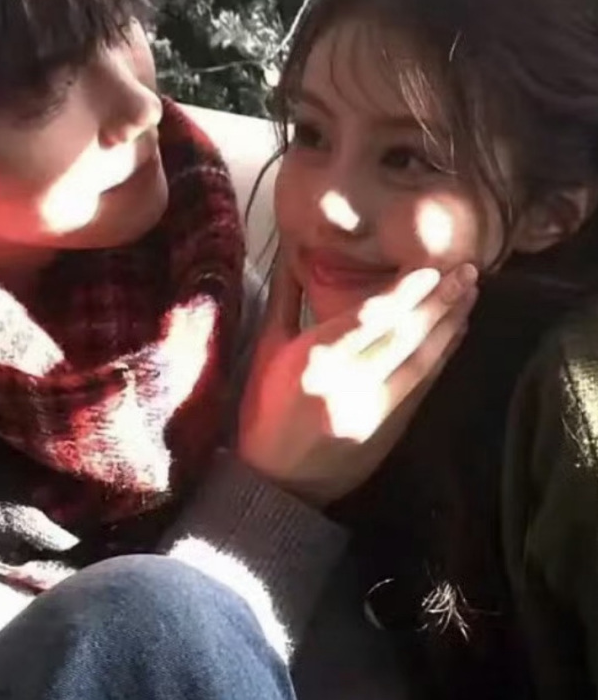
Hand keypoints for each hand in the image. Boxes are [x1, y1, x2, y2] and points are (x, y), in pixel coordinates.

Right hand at [237, 254, 477, 507]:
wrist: (280, 482)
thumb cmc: (265, 409)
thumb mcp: (265, 350)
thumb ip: (285, 301)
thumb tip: (293, 254)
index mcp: (313, 359)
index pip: (368, 319)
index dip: (403, 292)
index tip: (430, 268)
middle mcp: (350, 381)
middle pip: (403, 335)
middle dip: (439, 301)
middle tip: (467, 270)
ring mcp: (375, 407)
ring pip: (421, 359)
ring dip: (449, 324)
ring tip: (471, 294)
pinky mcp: (391, 427)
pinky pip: (422, 383)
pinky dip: (442, 355)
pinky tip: (456, 333)